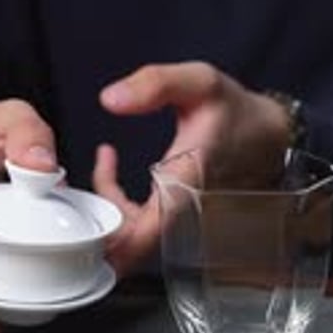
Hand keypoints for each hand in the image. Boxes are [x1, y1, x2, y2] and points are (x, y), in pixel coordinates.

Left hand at [94, 62, 289, 272]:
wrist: (264, 131)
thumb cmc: (235, 110)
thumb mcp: (199, 82)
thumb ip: (156, 84)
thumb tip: (111, 99)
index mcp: (180, 186)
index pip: (137, 239)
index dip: (101, 239)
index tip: (78, 208)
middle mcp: (175, 209)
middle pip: (123, 250)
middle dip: (87, 228)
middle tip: (67, 186)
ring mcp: (172, 214)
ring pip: (124, 237)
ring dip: (96, 209)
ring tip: (87, 166)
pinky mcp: (168, 209)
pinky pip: (132, 221)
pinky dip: (109, 199)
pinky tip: (106, 163)